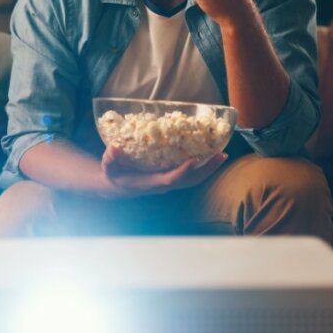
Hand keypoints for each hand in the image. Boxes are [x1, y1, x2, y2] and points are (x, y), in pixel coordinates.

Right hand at [100, 145, 226, 198]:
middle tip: (221, 155)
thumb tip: (114, 148)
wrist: (119, 184)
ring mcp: (170, 182)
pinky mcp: (173, 177)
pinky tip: (212, 155)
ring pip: (194, 179)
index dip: (183, 172)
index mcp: (151, 182)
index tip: (195, 160)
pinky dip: (204, 167)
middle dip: (206, 170)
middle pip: (190, 181)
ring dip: (209, 168)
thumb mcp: (109, 166)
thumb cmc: (115, 173)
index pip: (171, 179)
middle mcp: (164, 184)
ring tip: (222, 154)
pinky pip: (192, 175)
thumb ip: (110, 158)